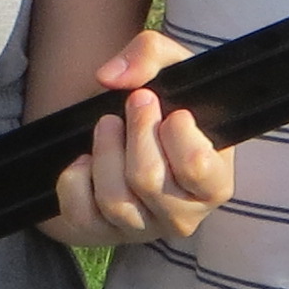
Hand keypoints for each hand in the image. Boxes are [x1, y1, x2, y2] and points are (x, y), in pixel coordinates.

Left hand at [41, 31, 237, 248]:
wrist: (129, 129)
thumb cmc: (164, 101)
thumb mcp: (171, 67)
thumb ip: (151, 54)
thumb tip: (112, 77)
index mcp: (214, 183)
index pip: (197, 167)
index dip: (177, 131)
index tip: (173, 111)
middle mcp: (183, 216)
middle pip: (149, 180)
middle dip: (136, 131)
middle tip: (136, 102)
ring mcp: (141, 229)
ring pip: (115, 199)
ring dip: (105, 151)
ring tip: (108, 125)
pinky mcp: (102, 234)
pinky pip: (80, 214)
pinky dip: (75, 180)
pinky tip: (86, 160)